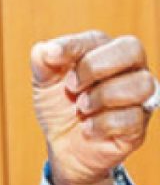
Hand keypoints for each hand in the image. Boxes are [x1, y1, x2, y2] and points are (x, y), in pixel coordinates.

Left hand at [31, 31, 155, 184]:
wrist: (62, 145)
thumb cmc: (58, 106)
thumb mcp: (44, 82)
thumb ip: (43, 61)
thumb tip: (46, 49)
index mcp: (104, 51)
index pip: (98, 38)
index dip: (73, 45)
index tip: (52, 57)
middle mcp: (128, 69)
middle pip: (132, 49)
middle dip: (95, 67)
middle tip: (71, 86)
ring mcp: (138, 97)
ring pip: (141, 84)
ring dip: (102, 96)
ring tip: (80, 108)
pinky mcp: (138, 125)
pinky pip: (132, 118)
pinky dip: (102, 124)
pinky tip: (87, 128)